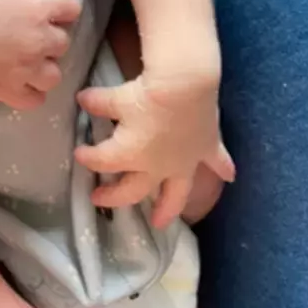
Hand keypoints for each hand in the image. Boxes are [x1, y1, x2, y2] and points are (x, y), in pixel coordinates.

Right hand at [0, 0, 80, 109]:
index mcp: (42, 8)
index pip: (72, 8)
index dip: (61, 10)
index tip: (49, 12)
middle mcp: (42, 40)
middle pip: (64, 43)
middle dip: (49, 38)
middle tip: (29, 35)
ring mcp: (28, 69)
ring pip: (54, 75)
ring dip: (44, 68)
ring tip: (27, 63)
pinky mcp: (11, 90)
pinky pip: (36, 99)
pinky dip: (31, 92)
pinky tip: (21, 83)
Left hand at [75, 74, 234, 228]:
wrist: (186, 85)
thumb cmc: (146, 94)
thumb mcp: (115, 98)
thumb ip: (98, 103)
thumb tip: (82, 100)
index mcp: (131, 154)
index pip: (102, 161)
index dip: (88, 158)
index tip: (78, 153)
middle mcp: (157, 166)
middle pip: (134, 190)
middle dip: (116, 196)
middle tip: (100, 199)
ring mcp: (185, 160)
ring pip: (176, 193)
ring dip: (168, 207)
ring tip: (161, 221)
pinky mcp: (207, 146)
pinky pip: (217, 161)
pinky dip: (223, 168)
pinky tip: (229, 175)